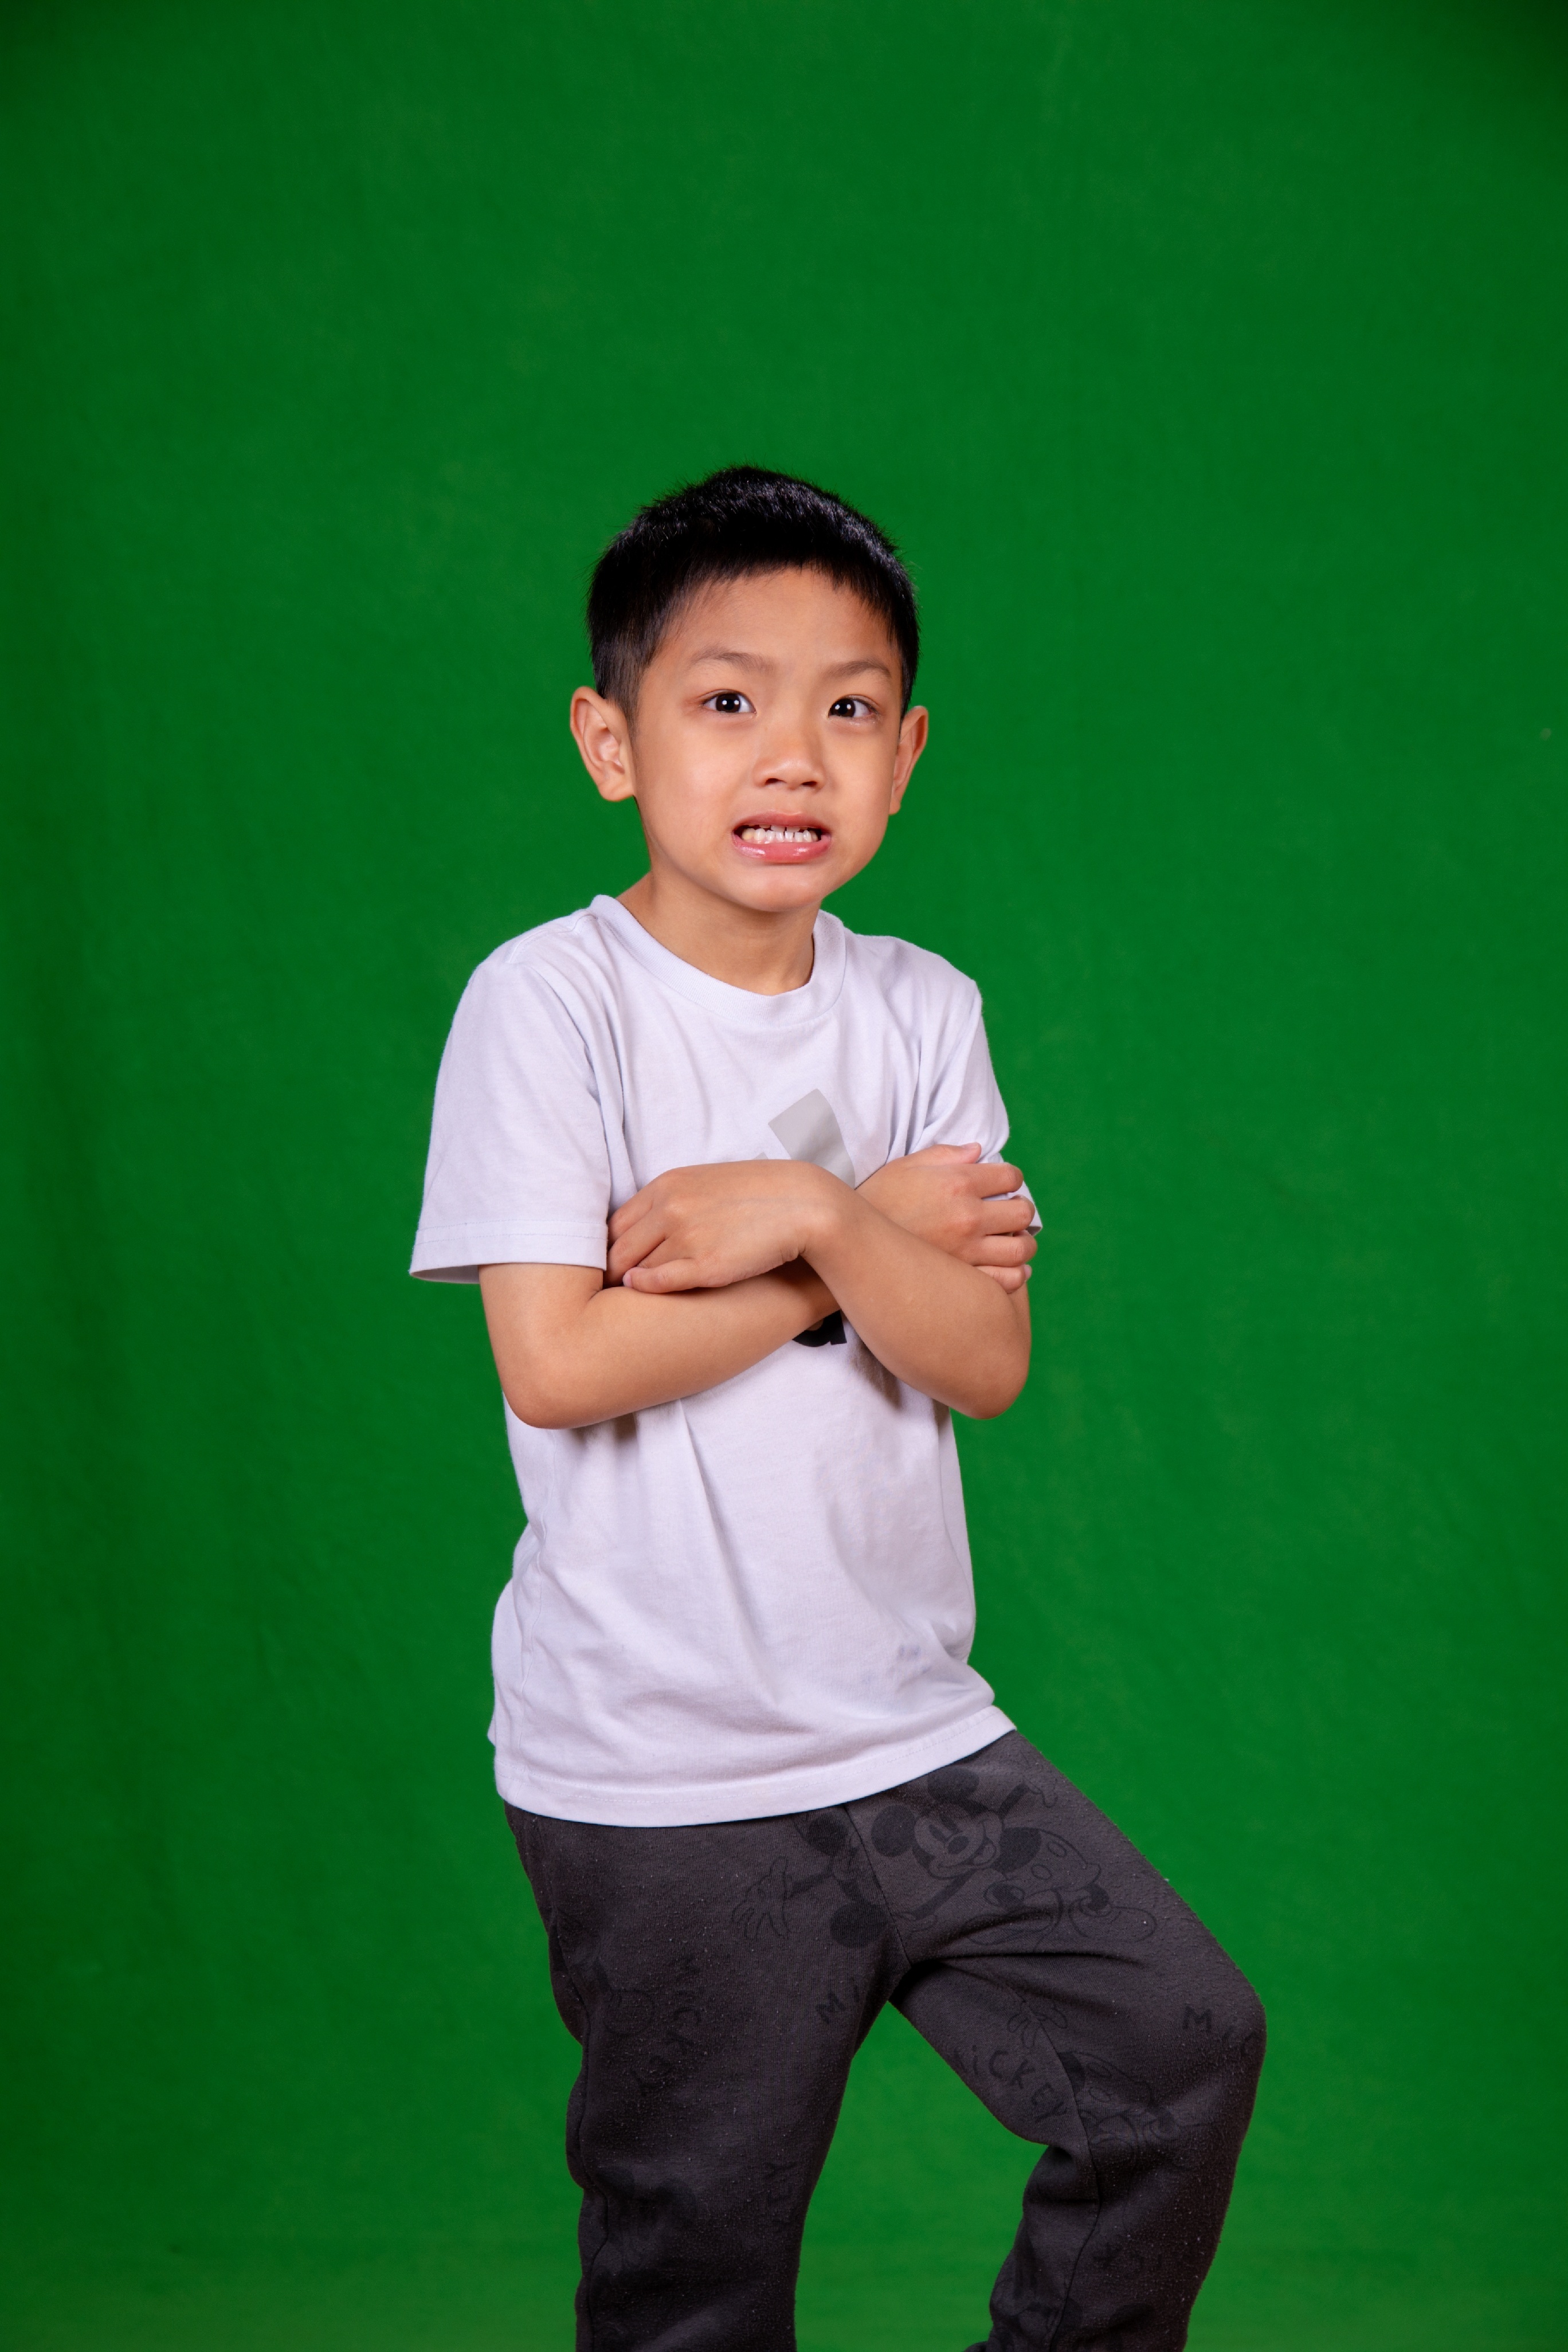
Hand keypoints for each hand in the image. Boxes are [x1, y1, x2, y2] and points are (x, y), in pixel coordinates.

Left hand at [607, 1160, 840, 1293]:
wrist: (803, 1203)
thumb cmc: (756, 1194)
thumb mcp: (705, 1184)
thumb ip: (671, 1201)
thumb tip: (644, 1229)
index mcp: (667, 1185)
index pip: (615, 1223)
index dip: (609, 1248)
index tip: (612, 1264)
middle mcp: (670, 1208)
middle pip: (618, 1249)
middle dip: (610, 1271)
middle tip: (609, 1289)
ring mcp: (686, 1236)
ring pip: (636, 1268)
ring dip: (631, 1282)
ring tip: (625, 1298)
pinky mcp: (706, 1265)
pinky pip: (658, 1282)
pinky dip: (645, 1287)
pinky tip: (645, 1290)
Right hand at [857, 1144, 1035, 1293]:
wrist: (848, 1245)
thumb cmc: (874, 1201)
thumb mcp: (904, 1167)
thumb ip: (944, 1155)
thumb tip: (978, 1152)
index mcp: (958, 1182)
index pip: (1010, 1176)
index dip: (1011, 1179)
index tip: (1004, 1186)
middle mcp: (968, 1216)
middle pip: (1022, 1212)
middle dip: (1021, 1210)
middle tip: (1010, 1214)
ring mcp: (968, 1251)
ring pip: (1022, 1249)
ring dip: (1024, 1243)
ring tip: (1013, 1241)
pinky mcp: (962, 1280)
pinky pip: (1007, 1280)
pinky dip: (1016, 1274)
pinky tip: (1011, 1269)